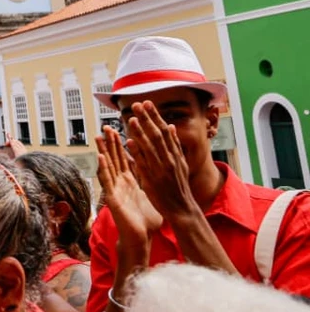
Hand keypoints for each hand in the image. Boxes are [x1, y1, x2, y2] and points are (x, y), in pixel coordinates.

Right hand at [96, 126, 161, 249]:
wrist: (140, 238)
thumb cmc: (144, 221)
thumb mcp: (149, 196)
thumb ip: (149, 183)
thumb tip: (156, 174)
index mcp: (130, 182)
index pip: (125, 159)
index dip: (121, 145)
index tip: (119, 130)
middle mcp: (120, 183)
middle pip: (114, 159)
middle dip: (110, 143)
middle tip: (106, 126)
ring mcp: (115, 190)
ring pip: (108, 166)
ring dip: (103, 151)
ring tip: (99, 136)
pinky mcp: (112, 198)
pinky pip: (107, 181)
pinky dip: (103, 168)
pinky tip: (100, 157)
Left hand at [126, 101, 197, 219]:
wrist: (182, 209)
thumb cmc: (179, 185)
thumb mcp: (180, 162)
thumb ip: (174, 144)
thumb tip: (170, 126)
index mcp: (175, 154)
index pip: (164, 130)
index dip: (155, 116)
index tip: (147, 103)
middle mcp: (169, 159)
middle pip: (156, 135)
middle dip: (146, 119)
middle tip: (136, 105)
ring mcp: (161, 169)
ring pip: (149, 147)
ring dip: (140, 132)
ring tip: (131, 119)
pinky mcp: (152, 179)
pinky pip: (143, 164)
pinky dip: (137, 152)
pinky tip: (129, 142)